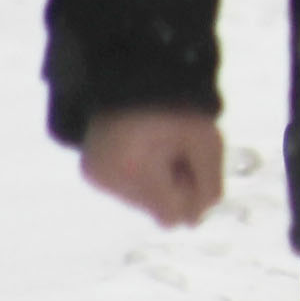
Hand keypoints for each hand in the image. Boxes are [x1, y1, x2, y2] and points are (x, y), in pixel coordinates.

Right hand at [79, 107, 225, 228]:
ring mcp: (96, 178)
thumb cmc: (176, 109)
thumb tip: (194, 220)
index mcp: (136, 173)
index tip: (190, 168)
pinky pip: (125, 189)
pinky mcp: (90, 173)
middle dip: (172, 187)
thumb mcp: (207, 142)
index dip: (188, 197)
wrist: (134, 79)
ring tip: (156, 146)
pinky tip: (141, 149)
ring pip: (140, 201)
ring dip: (156, 181)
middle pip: (156, 210)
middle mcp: (109, 181)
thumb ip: (209, 185)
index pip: (171, 217)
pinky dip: (138, 176)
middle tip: (175, 151)